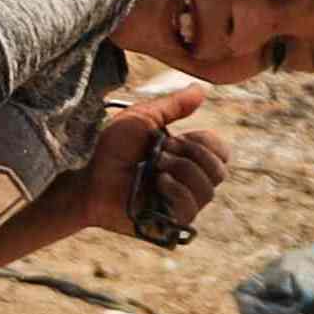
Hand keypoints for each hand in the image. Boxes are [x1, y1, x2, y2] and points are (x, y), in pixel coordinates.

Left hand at [84, 87, 220, 247]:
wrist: (91, 179)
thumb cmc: (113, 151)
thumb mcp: (143, 118)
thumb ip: (173, 106)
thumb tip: (201, 89)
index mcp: (188, 158)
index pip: (222, 152)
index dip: (206, 142)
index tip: (177, 138)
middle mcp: (189, 182)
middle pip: (219, 171)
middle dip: (192, 155)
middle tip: (162, 151)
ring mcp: (181, 204)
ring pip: (208, 190)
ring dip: (182, 171)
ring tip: (156, 167)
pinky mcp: (171, 223)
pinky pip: (191, 208)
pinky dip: (176, 191)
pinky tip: (158, 184)